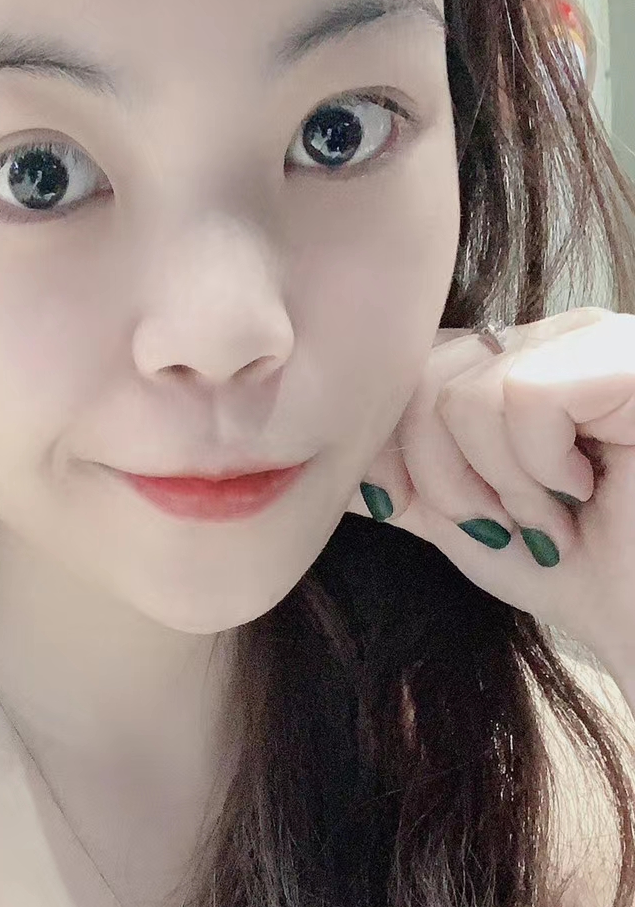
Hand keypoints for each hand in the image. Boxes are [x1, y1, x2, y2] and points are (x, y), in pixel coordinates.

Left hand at [346, 307, 634, 677]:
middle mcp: (555, 335)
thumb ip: (395, 478)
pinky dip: (538, 467)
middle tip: (506, 525)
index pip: (410, 367)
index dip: (403, 451)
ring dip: (502, 485)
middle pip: (424, 375)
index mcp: (515, 362)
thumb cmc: (579, 571)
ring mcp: (595, 340)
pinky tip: (586, 491)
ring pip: (466, 390)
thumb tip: (304, 456)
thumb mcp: (462, 520)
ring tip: (554, 516)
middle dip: (446, 478)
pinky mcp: (627, 358)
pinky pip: (523, 395)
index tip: (445, 516)